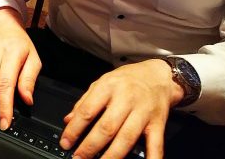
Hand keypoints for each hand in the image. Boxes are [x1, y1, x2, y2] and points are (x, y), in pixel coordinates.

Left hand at [60, 59, 180, 158]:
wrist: (158, 75)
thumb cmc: (128, 79)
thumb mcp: (102, 82)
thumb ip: (84, 101)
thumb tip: (68, 120)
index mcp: (108, 87)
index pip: (88, 110)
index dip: (74, 129)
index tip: (66, 142)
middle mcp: (126, 99)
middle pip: (106, 127)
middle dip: (90, 146)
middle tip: (79, 157)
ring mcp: (143, 112)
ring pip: (126, 138)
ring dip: (112, 156)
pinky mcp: (158, 123)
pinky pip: (156, 143)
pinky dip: (152, 158)